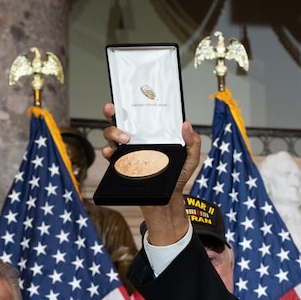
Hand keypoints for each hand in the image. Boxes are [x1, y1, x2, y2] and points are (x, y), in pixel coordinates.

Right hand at [100, 103, 200, 245]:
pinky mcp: (122, 166)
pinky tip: (112, 154)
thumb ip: (192, 142)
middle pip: (118, 122)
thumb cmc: (177, 176)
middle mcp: (136, 141)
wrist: (167, 199)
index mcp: (151, 134)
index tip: (125, 100)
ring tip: (124, 140)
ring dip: (112, 133)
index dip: (129, 106)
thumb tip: (187, 124)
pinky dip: (108, 153)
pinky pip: (110, 156)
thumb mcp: (190, 158)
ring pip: (111, 137)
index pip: (139, 116)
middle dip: (112, 113)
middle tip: (115, 113)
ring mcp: (127, 153)